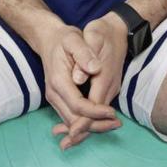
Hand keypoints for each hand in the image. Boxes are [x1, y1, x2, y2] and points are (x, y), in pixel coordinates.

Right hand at [37, 23, 120, 148]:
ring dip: (92, 126)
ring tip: (114, 124)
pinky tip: (101, 123)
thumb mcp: (74, 39)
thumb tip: (95, 69)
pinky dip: (85, 123)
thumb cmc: (63, 39)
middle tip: (117, 123)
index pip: (78, 105)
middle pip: (74, 119)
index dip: (95, 112)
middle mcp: (54, 93)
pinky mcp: (58, 100)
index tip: (112, 112)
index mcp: (59, 80)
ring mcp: (54, 98)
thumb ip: (84, 54)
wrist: (48, 40)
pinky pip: (70, 117)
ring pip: (72, 122)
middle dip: (96, 124)